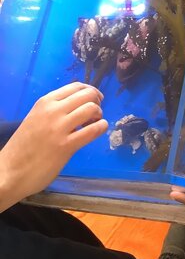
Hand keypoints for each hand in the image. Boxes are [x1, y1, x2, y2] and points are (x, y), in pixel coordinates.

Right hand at [0, 83, 106, 211]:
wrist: (9, 172)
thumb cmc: (23, 146)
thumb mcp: (36, 118)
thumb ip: (54, 110)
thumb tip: (77, 106)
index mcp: (45, 102)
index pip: (76, 87)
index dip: (90, 91)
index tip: (95, 99)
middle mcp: (53, 110)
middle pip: (87, 95)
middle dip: (97, 101)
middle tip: (96, 112)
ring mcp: (60, 128)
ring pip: (91, 108)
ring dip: (99, 114)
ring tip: (94, 123)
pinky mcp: (66, 146)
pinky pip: (92, 130)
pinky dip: (101, 127)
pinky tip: (100, 129)